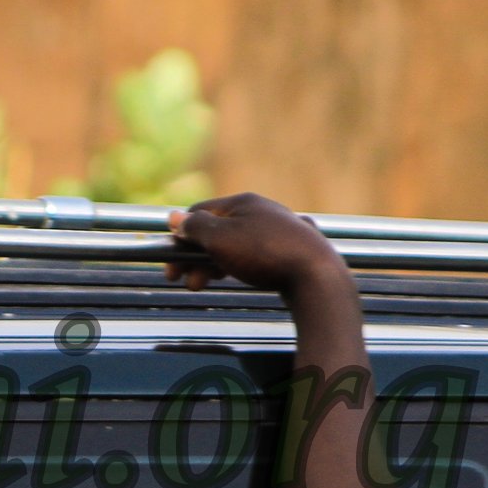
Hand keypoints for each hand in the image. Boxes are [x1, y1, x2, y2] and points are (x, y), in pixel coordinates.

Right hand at [168, 193, 344, 296]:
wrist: (317, 277)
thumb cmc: (265, 254)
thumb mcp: (221, 238)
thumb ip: (196, 227)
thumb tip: (175, 217)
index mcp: (244, 202)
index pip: (200, 212)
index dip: (180, 236)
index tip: (170, 261)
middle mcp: (263, 210)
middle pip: (218, 231)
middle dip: (196, 257)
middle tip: (185, 281)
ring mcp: (281, 230)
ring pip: (237, 245)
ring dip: (214, 265)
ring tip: (204, 285)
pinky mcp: (294, 250)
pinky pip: (258, 256)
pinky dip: (240, 267)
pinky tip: (238, 276)